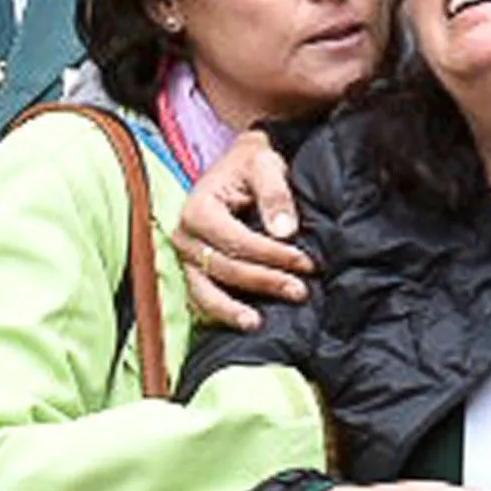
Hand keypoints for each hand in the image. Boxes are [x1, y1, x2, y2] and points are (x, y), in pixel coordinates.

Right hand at [172, 129, 307, 331]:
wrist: (239, 166)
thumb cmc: (252, 165)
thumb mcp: (265, 165)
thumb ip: (275, 194)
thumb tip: (285, 232)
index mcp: (197, 208)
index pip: (236, 241)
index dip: (272, 255)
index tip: (306, 263)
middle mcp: (185, 235)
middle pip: (224, 268)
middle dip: (264, 281)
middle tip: (300, 291)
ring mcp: (186, 256)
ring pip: (204, 292)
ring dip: (232, 310)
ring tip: (257, 325)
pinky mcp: (194, 270)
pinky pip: (202, 298)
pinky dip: (222, 312)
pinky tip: (244, 323)